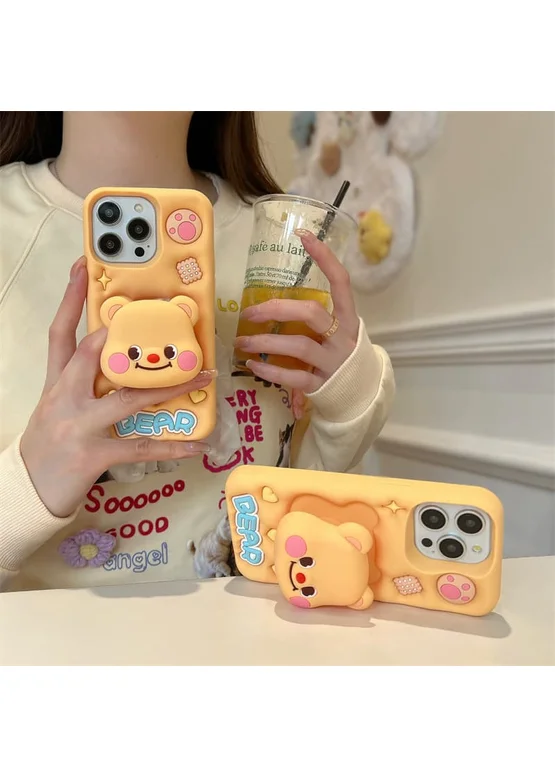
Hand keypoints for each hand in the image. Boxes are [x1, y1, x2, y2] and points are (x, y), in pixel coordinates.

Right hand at [20, 257, 213, 517]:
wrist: (25, 491)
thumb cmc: (46, 447)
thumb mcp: (55, 407)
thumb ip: (80, 383)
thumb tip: (119, 362)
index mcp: (55, 383)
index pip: (60, 333)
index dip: (70, 299)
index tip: (81, 268)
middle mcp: (64, 398)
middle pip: (89, 354)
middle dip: (120, 336)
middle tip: (155, 322)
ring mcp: (78, 425)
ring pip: (127, 398)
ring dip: (169, 387)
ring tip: (202, 378)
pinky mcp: (93, 454)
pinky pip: (140, 447)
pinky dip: (172, 447)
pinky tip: (197, 446)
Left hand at [234, 230, 358, 393]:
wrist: (361, 395)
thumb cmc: (342, 357)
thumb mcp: (337, 332)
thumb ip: (314, 319)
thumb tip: (274, 301)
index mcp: (348, 320)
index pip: (341, 283)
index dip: (325, 259)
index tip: (305, 237)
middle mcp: (343, 338)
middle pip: (311, 314)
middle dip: (278, 309)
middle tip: (250, 311)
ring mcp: (333, 363)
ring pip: (299, 347)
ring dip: (267, 342)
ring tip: (243, 341)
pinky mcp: (322, 385)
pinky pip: (294, 377)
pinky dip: (270, 371)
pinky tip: (253, 366)